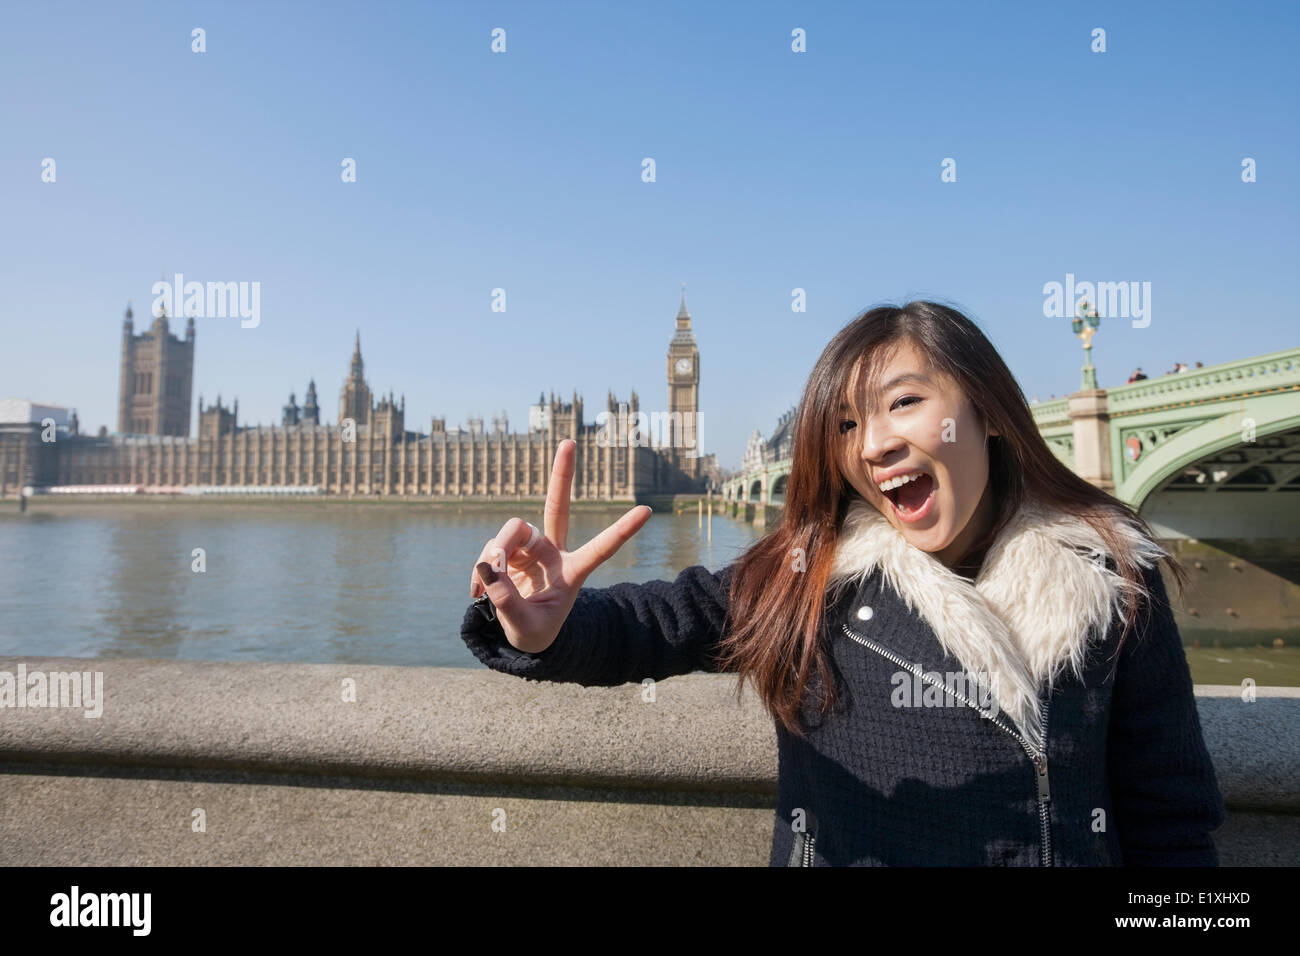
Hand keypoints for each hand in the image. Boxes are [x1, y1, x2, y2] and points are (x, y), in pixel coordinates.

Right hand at [469, 438, 651, 653]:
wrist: (521, 633)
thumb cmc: (534, 632)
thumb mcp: (524, 626)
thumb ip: (506, 600)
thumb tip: (487, 566)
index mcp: (573, 572)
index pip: (601, 548)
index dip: (622, 531)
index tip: (647, 511)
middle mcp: (554, 553)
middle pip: (557, 507)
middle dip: (562, 475)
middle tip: (569, 441)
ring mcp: (530, 549)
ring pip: (511, 531)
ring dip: (494, 551)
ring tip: (483, 586)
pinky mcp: (509, 552)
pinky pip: (489, 551)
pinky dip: (481, 569)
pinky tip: (476, 591)